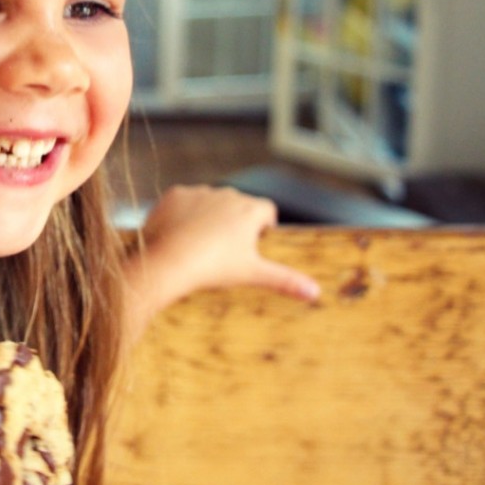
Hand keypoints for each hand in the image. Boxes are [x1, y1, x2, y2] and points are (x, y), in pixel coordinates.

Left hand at [122, 185, 319, 339]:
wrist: (168, 260)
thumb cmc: (213, 267)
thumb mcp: (253, 274)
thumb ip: (285, 280)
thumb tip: (315, 292)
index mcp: (250, 210)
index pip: (267, 211)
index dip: (263, 227)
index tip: (255, 243)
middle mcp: (227, 194)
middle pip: (238, 204)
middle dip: (236, 221)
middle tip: (226, 248)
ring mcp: (199, 192)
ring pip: (210, 201)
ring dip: (209, 215)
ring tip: (201, 243)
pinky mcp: (174, 194)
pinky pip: (183, 201)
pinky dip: (183, 213)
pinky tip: (179, 233)